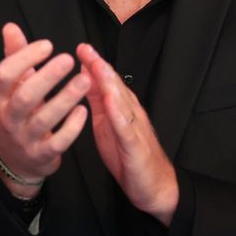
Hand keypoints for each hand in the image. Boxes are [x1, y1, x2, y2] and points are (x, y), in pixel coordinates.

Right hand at [0, 23, 90, 195]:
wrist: (15, 160)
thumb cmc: (17, 115)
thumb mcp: (12, 88)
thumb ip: (14, 57)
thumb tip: (10, 27)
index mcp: (0, 98)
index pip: (4, 75)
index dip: (24, 58)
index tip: (47, 45)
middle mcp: (9, 118)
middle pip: (25, 97)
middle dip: (47, 77)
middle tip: (68, 59)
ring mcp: (25, 138)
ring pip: (44, 119)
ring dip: (65, 99)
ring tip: (85, 80)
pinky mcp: (42, 155)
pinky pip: (57, 142)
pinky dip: (71, 127)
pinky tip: (84, 110)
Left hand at [77, 44, 178, 225]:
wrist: (154, 186)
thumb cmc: (129, 157)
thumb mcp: (106, 125)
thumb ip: (98, 103)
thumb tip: (85, 80)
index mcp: (121, 109)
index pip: (108, 82)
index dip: (95, 64)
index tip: (81, 48)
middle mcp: (130, 113)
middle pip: (115, 85)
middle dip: (100, 66)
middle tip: (85, 49)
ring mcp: (135, 128)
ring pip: (122, 101)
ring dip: (109, 82)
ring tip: (96, 66)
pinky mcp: (136, 146)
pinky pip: (126, 128)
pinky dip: (118, 113)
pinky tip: (110, 102)